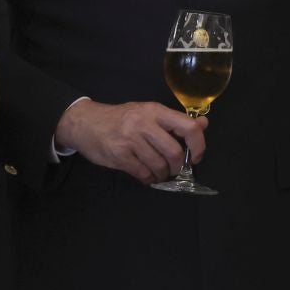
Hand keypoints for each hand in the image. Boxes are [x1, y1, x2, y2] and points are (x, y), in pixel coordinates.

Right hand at [52, 99, 207, 184]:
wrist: (85, 122)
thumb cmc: (121, 118)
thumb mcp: (148, 113)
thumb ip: (174, 121)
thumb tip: (203, 124)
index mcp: (155, 111)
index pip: (187, 126)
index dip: (198, 145)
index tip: (195, 157)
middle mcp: (144, 123)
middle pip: (173, 152)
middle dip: (177, 167)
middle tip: (173, 169)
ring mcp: (130, 139)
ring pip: (158, 165)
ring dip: (162, 175)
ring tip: (158, 173)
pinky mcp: (119, 155)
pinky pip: (143, 173)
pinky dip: (149, 178)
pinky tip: (146, 176)